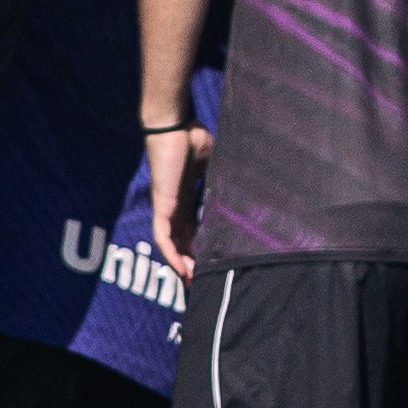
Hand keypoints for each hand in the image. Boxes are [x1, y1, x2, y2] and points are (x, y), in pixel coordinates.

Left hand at [146, 124, 211, 281]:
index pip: (194, 229)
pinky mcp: (162, 205)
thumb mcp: (214, 162)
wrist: (174, 124)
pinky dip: (171, 254)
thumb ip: (223, 178)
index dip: (201, 247)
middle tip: (203, 282)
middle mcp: (176, 206)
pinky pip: (163, 236)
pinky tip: (181, 269)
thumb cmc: (192, 137)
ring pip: (172, 244)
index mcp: (188, 198)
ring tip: (194, 283)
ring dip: (182, 265)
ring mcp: (167, 207)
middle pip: (182, 243)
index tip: (214, 262)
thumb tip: (245, 187)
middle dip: (191, 263)